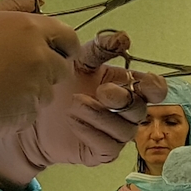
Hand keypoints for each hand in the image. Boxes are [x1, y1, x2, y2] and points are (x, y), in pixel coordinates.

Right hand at [0, 0, 82, 175]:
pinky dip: (17, 112)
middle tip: (16, 74)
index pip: (69, 38)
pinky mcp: (24, 118)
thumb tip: (38, 1)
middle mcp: (39, 60)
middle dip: (47, 71)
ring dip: (31, 93)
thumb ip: (12, 8)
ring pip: (46, 94)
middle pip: (61, 69)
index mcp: (30, 30)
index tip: (51, 52)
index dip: (63, 46)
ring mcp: (33, 91)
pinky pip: (30, 115)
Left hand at [0, 28, 165, 188]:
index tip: (143, 81)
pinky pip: (107, 146)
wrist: (36, 116)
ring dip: (99, 115)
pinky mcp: (102, 152)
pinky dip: (90, 131)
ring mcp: (116, 135)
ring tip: (74, 104)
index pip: (154, 90)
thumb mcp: (79, 61)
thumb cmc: (61, 87)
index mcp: (127, 88)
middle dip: (122, 99)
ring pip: (124, 130)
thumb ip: (101, 49)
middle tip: (101, 90)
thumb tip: (123, 38)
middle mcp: (126, 113)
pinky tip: (73, 120)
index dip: (155, 87)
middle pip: (140, 110)